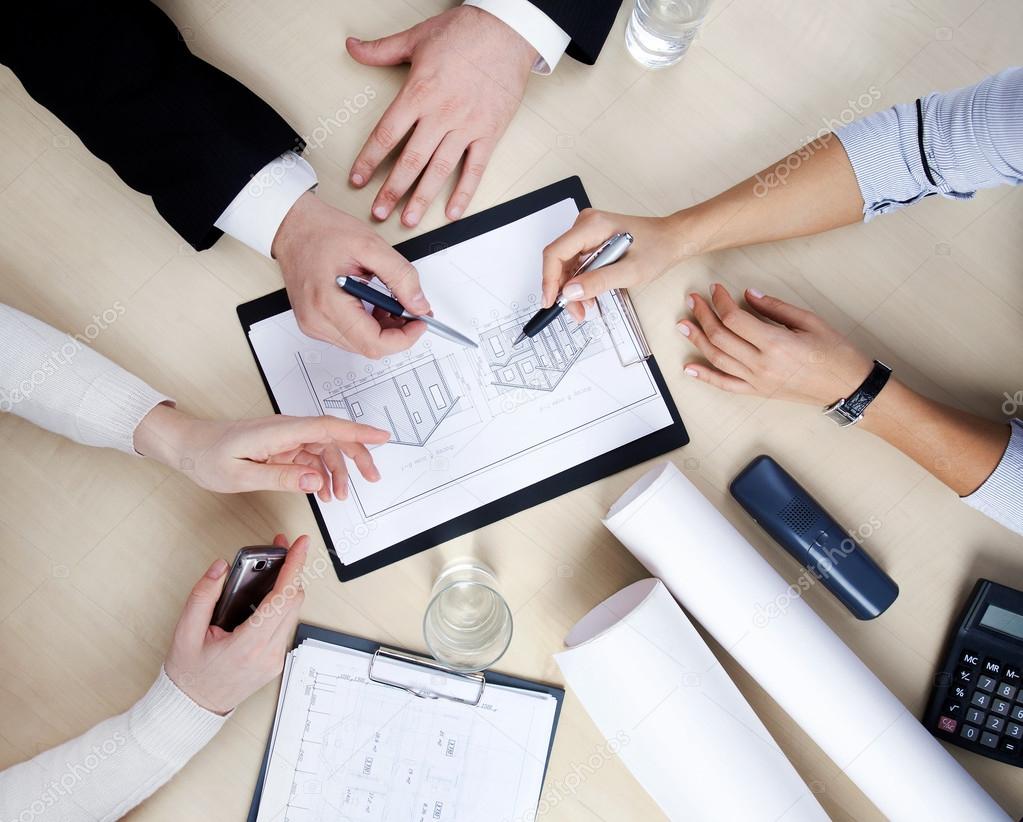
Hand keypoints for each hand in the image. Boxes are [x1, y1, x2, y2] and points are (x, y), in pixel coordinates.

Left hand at [133, 404, 389, 501]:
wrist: (187, 446)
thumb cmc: (207, 457)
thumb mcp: (241, 475)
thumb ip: (282, 477)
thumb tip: (316, 480)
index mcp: (279, 431)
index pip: (327, 428)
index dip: (358, 432)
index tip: (383, 436)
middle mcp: (287, 429)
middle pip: (333, 437)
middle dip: (357, 455)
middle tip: (373, 478)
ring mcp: (285, 437)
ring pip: (324, 449)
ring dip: (337, 471)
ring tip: (340, 496)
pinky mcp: (282, 445)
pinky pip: (310, 456)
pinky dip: (321, 473)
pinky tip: (323, 490)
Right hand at [165, 534, 307, 714]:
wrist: (193, 707)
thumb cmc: (188, 674)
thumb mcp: (185, 632)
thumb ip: (202, 596)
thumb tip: (220, 568)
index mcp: (248, 646)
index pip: (281, 598)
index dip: (294, 566)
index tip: (300, 545)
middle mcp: (268, 653)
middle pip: (294, 601)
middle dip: (292, 569)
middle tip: (281, 549)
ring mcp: (275, 659)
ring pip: (294, 612)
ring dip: (288, 587)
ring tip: (274, 567)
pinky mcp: (276, 661)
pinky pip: (287, 624)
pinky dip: (282, 604)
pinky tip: (268, 593)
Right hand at [272, 192, 428, 357]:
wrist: (293, 226)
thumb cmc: (322, 231)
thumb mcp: (371, 246)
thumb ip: (401, 277)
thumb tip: (419, 305)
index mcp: (327, 304)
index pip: (374, 343)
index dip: (404, 338)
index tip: (420, 322)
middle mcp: (316, 321)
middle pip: (369, 347)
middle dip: (397, 331)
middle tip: (411, 308)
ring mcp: (313, 325)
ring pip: (361, 344)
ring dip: (383, 328)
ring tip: (389, 300)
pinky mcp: (314, 323)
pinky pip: (350, 336)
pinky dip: (369, 324)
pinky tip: (374, 303)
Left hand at [347, 6, 536, 226]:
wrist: (506, 31)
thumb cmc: (464, 32)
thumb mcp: (416, 37)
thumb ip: (381, 50)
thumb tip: (353, 47)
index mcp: (418, 92)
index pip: (386, 135)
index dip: (369, 160)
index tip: (358, 179)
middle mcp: (441, 114)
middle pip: (410, 161)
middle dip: (391, 190)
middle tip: (379, 211)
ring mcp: (466, 126)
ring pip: (439, 171)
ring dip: (422, 199)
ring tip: (409, 219)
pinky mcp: (488, 133)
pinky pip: (475, 169)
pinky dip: (464, 193)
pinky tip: (452, 211)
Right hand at [541, 209, 691, 321]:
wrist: (672, 239)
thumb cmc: (657, 248)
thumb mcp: (630, 271)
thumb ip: (599, 281)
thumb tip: (571, 291)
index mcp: (592, 226)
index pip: (555, 253)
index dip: (549, 280)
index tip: (551, 301)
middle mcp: (585, 225)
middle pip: (559, 261)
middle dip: (563, 289)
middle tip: (575, 312)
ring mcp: (587, 232)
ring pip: (566, 265)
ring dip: (572, 289)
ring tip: (585, 307)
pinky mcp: (591, 241)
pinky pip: (576, 263)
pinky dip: (580, 282)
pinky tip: (590, 295)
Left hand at [677, 284, 872, 404]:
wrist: (848, 386)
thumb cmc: (835, 353)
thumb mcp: (810, 321)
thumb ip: (775, 307)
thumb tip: (748, 294)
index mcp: (776, 343)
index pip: (735, 318)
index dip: (720, 301)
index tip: (715, 289)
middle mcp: (762, 364)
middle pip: (720, 337)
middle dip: (703, 315)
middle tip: (693, 300)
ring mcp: (757, 381)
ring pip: (717, 359)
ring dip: (697, 340)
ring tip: (684, 324)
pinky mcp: (758, 392)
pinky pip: (725, 385)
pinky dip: (705, 377)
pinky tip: (689, 368)